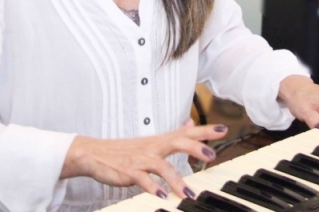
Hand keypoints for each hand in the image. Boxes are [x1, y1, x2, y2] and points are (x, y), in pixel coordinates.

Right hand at [61, 120, 227, 198]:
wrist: (94, 153)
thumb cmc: (125, 150)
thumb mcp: (153, 141)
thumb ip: (174, 134)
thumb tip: (190, 123)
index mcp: (160, 141)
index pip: (187, 133)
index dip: (205, 131)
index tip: (224, 128)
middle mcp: (153, 147)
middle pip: (177, 142)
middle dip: (195, 148)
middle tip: (212, 155)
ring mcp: (141, 159)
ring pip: (162, 166)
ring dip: (177, 180)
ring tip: (189, 195)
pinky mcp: (128, 171)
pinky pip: (142, 179)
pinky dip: (152, 187)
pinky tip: (161, 196)